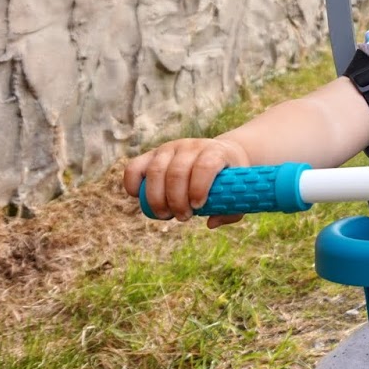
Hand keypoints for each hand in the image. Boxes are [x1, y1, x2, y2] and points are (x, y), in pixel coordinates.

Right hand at [122, 137, 249, 227]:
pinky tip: (138, 199)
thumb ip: (230, 210)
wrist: (221, 155)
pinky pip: (134, 167)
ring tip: (166, 215)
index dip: (199, 187)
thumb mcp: (237, 192)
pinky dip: (131, 184)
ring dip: (157, 199)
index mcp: (216, 152)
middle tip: (183, 217)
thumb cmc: (228, 179)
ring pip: (155, 172)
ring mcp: (170, 148)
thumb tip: (211, 223)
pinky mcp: (152, 155)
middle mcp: (191, 146)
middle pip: (177, 173)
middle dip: (177, 201)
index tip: (198, 206)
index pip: (205, 166)